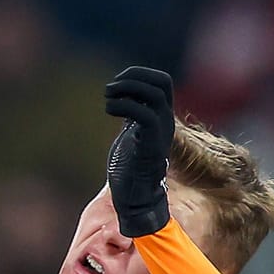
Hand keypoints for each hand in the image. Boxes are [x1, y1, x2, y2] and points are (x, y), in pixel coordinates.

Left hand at [104, 65, 176, 237]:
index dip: (139, 74)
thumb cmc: (130, 170)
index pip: (162, 81)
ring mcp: (160, 133)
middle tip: (110, 89)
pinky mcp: (150, 145)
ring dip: (127, 89)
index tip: (117, 83)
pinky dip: (124, 105)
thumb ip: (131, 117)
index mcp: (161, 118)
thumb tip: (120, 99)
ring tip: (108, 97)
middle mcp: (165, 122)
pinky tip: (109, 110)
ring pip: (154, 95)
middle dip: (134, 76)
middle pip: (161, 82)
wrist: (137, 200)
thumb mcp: (131, 135)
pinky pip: (143, 114)